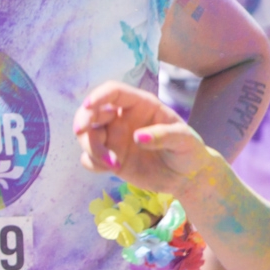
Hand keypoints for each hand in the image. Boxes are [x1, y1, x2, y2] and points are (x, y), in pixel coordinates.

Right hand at [73, 81, 218, 197]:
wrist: (187, 176)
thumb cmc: (189, 150)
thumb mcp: (184, 140)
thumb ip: (164, 136)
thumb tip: (137, 137)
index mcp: (141, 105)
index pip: (114, 92)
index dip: (99, 95)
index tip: (89, 106)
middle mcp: (123, 118)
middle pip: (92, 111)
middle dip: (83, 119)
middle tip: (81, 132)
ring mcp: (115, 139)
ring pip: (87, 135)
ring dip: (91, 147)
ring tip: (112, 164)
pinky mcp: (111, 158)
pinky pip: (90, 158)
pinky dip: (93, 162)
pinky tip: (112, 168)